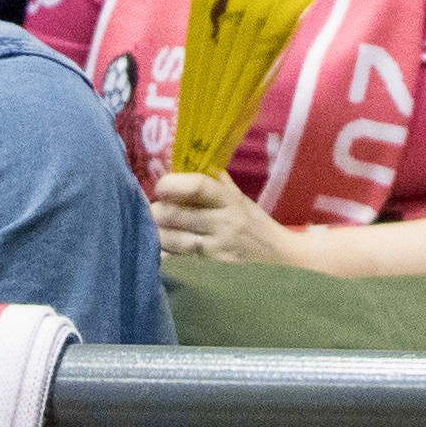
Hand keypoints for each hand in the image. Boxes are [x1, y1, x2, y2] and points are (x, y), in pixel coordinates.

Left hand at [150, 170, 291, 266]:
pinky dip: (167, 252)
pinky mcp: (213, 264)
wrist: (276, 251)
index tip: (160, 185)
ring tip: (151, 227)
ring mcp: (218, 245)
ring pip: (178, 240)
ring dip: (159, 233)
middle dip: (158, 211)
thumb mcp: (238, 196)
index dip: (175, 184)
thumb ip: (214, 181)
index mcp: (230, 198)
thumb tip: (185, 162)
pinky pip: (183, 257)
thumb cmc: (252, 218)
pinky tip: (158, 247)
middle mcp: (224, 221)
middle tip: (148, 208)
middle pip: (181, 215)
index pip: (200, 186)